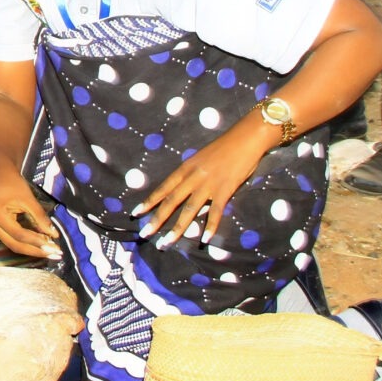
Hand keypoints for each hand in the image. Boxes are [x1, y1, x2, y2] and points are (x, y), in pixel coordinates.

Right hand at [0, 164, 60, 260]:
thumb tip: (53, 235)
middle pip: (15, 245)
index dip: (37, 242)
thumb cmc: (12, 183)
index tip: (55, 247)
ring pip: (14, 245)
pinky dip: (28, 243)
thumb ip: (40, 217)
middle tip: (56, 254)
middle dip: (36, 251)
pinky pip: (13, 239)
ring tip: (51, 251)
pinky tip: (42, 244)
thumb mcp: (28, 198)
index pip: (20, 235)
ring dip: (33, 249)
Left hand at [133, 118, 274, 248]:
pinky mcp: (225, 190)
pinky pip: (215, 211)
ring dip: (177, 228)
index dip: (149, 202)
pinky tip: (204, 239)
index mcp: (185, 168)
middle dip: (156, 219)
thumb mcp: (200, 158)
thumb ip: (191, 174)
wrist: (245, 138)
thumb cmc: (224, 148)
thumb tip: (183, 189)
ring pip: (189, 210)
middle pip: (171, 201)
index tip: (136, 213)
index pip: (163, 188)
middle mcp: (193, 177)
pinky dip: (210, 226)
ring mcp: (208, 185)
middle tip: (145, 234)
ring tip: (167, 242)